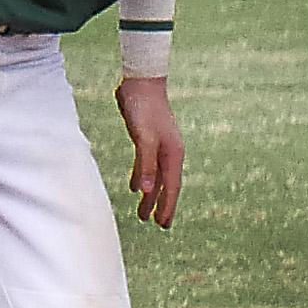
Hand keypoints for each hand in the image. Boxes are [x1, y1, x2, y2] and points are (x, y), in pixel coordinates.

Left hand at [113, 77, 183, 227]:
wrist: (140, 81)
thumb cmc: (143, 108)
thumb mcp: (143, 138)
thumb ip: (145, 164)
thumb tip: (147, 191)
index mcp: (173, 153)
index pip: (171, 187)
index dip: (167, 207)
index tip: (163, 225)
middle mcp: (169, 152)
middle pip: (166, 185)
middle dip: (161, 205)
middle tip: (157, 225)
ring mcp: (159, 146)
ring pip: (155, 177)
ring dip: (150, 195)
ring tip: (142, 213)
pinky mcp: (147, 140)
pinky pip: (146, 166)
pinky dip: (142, 178)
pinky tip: (135, 188)